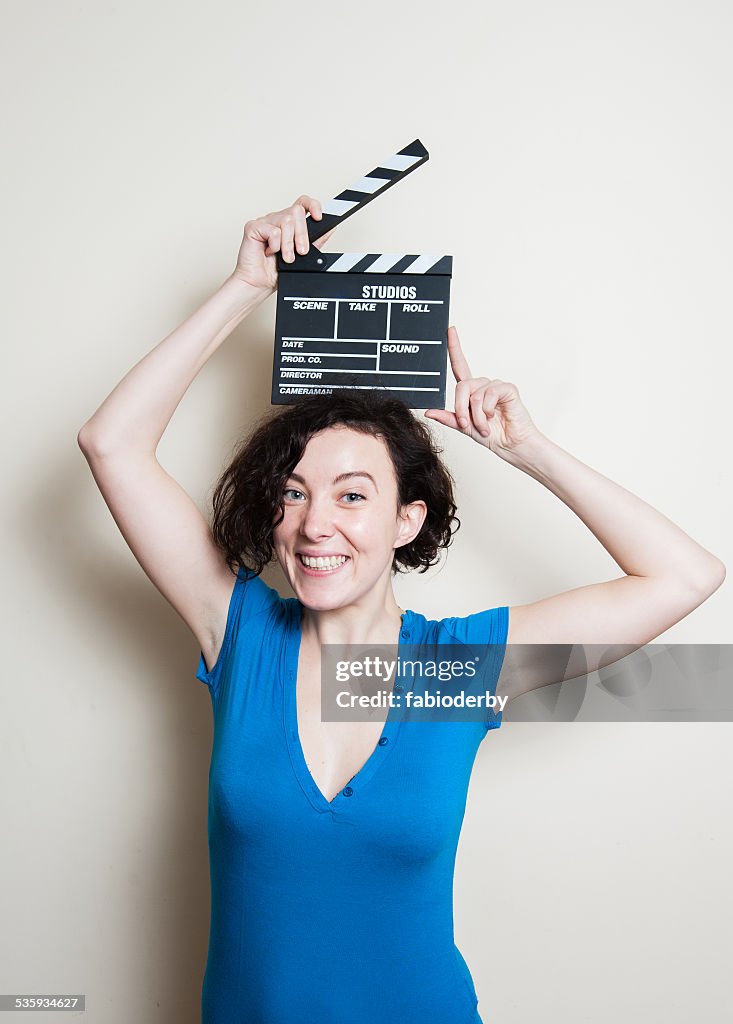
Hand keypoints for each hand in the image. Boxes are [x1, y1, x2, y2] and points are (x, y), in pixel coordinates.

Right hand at [231, 195, 336, 291]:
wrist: (260, 283)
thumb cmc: (276, 271)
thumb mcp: (303, 256)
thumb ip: (316, 241)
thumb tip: (331, 228)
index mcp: (289, 223)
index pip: (302, 203)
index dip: (313, 205)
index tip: (319, 218)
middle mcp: (277, 219)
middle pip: (296, 212)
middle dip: (302, 235)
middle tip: (300, 252)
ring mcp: (265, 221)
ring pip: (286, 221)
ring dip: (288, 244)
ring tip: (285, 257)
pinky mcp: (253, 227)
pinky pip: (273, 231)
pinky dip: (275, 245)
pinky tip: (269, 252)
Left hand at [424, 327, 542, 461]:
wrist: (511, 444)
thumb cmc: (492, 435)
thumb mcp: (464, 427)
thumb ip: (448, 417)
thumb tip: (428, 411)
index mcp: (471, 392)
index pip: (459, 365)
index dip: (454, 347)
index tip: (450, 330)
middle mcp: (482, 385)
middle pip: (462, 386)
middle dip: (460, 408)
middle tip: (466, 424)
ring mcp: (495, 386)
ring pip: (474, 394)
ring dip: (477, 415)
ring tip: (484, 426)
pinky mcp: (507, 389)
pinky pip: (489, 394)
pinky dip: (488, 410)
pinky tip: (494, 417)